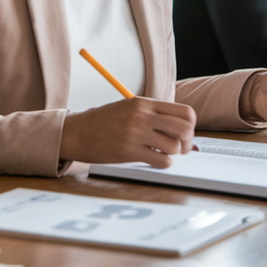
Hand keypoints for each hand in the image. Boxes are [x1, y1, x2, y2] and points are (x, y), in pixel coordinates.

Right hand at [59, 96, 195, 166]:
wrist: (77, 132)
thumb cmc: (103, 122)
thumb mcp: (128, 108)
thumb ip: (152, 115)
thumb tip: (181, 130)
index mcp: (144, 103)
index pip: (185, 112)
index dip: (190, 126)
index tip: (183, 134)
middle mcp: (142, 116)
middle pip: (185, 129)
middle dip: (186, 142)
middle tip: (178, 148)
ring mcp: (136, 133)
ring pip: (174, 146)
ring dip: (173, 154)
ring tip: (162, 153)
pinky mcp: (129, 151)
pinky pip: (162, 161)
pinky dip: (163, 164)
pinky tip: (154, 160)